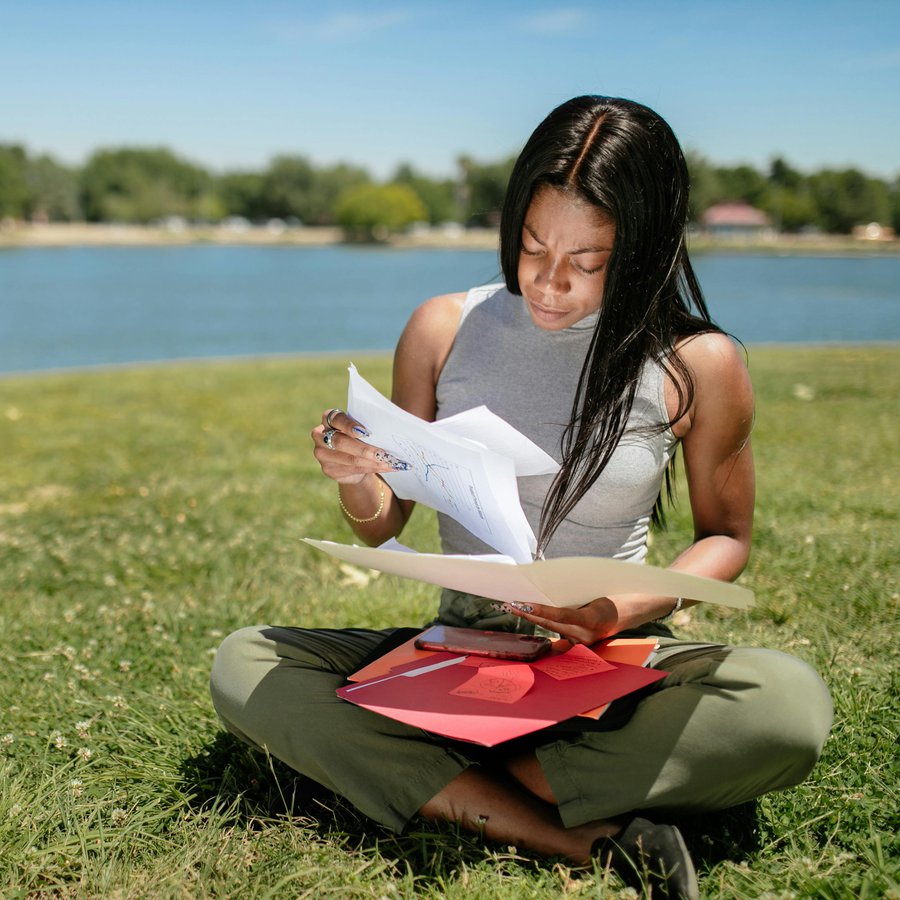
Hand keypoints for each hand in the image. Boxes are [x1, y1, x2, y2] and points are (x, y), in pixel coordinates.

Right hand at [311, 407, 409, 484]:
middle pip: (341, 442)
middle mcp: (320, 436)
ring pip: (349, 459)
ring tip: (389, 463)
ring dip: (372, 462)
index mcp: (328, 419)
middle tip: (383, 454)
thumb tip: (388, 431)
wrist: (352, 458)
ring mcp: (322, 454)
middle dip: (364, 449)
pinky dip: (372, 469)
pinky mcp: (328, 469)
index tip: (365, 432)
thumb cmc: (359, 437)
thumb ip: (366, 428)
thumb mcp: (361, 428)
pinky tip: (385, 468)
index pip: (336, 419)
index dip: (349, 425)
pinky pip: (353, 470)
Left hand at [500, 597, 620, 644]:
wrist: (629, 613)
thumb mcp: (596, 595)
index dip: (541, 611)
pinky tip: (531, 618)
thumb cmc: (613, 598)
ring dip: (534, 620)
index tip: (523, 605)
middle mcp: (586, 635)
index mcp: (592, 619)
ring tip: (517, 608)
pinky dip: (546, 625)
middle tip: (511, 604)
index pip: (561, 615)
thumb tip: (548, 593)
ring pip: (553, 630)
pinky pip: (558, 635)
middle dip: (530, 615)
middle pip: (551, 625)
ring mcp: (582, 642)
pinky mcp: (579, 644)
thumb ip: (573, 600)